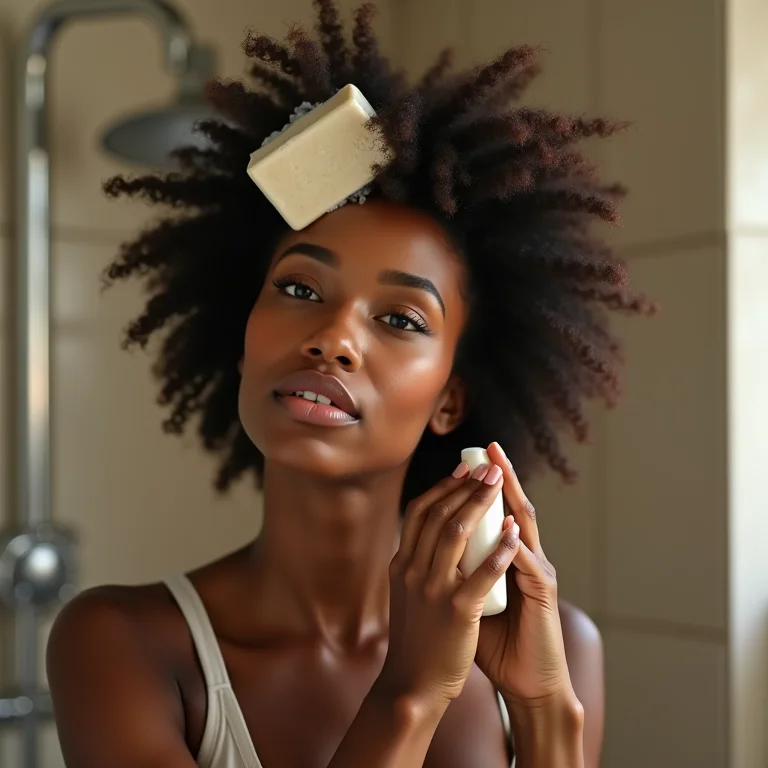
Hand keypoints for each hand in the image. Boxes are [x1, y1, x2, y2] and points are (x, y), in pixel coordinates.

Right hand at [378, 462, 518, 710]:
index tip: (461, 470)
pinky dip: (500, 550)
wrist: (412, 685)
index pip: (418, 512)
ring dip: (480, 503)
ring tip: (498, 484)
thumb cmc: (415, 639)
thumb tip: (429, 536)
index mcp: (401, 564)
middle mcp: (412, 571)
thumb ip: (415, 565)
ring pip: (456, 533)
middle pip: (439, 514)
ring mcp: (433, 590)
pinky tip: (515, 534)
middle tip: (486, 467)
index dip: (442, 487)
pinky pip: (482, 573)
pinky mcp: (457, 612)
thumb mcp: (405, 594)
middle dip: (465, 486)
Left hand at [475, 442, 575, 707]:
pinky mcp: (544, 593)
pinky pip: (528, 562)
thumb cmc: (494, 642)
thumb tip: (424, 555)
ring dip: (513, 495)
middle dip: (500, 477)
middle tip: (488, 448)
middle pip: (513, 508)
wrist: (526, 682)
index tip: (464, 461)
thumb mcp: (468, 600)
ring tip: (499, 469)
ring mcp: (536, 572)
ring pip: (526, 525)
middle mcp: (524, 559)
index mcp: (506, 558)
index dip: (480, 488)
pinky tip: (507, 525)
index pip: (495, 514)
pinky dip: (516, 542)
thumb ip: (455, 575)